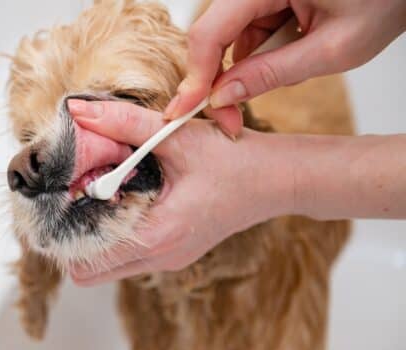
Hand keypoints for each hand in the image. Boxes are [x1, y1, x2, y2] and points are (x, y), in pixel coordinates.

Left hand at [67, 99, 293, 284]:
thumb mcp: (177, 137)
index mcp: (157, 236)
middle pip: (89, 271)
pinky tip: (128, 196)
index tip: (63, 196)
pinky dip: (117, 231)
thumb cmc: (234, 159)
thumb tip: (78, 111)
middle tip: (76, 196)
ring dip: (94, 233)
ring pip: (108, 265)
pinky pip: (130, 254)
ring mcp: (168, 260)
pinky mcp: (174, 252)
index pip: (84, 260)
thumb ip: (124, 123)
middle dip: (72, 236)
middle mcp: (159, 258)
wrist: (278, 180)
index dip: (64, 229)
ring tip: (102, 193)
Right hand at [165, 0, 405, 122]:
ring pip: (231, 36)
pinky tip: (295, 47)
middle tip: (231, 117)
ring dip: (249, 63)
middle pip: (213, 35)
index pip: (210, 33)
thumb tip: (222, 97)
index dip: (195, 76)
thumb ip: (272, 74)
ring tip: (298, 60)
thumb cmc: (385, 1)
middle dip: (219, 78)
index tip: (186, 111)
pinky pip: (248, 29)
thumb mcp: (333, 49)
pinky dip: (263, 50)